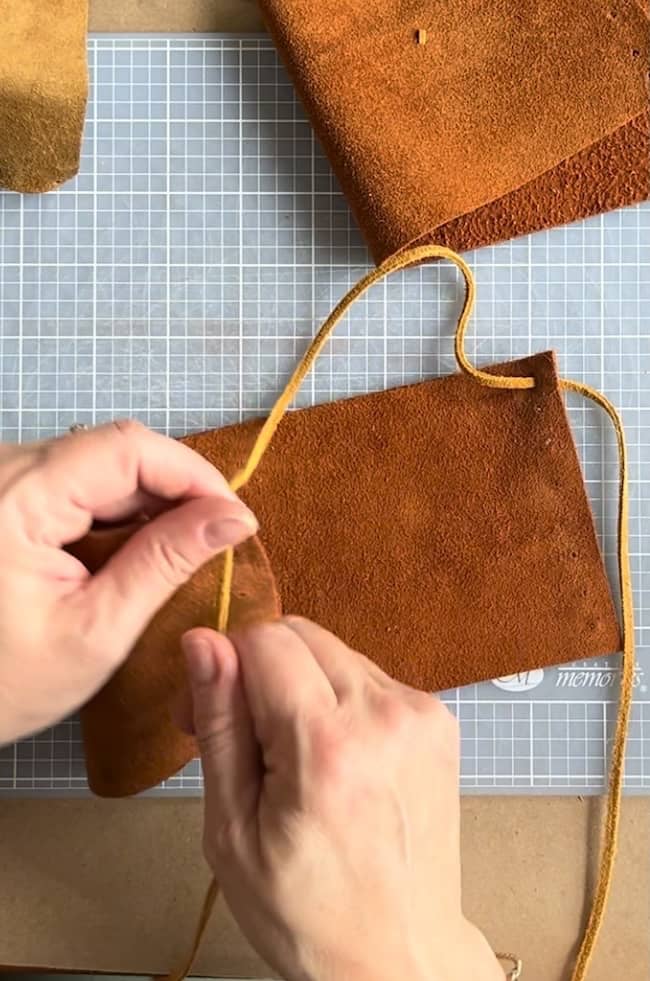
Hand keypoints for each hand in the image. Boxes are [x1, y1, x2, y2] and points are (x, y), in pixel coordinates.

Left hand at [0, 421, 256, 744]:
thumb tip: (234, 518)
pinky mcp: (3, 492)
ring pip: (99, 460)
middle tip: (217, 539)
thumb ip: (166, 563)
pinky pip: (75, 479)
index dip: (193, 474)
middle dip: (176, 489)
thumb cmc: (0, 684)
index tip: (235, 518)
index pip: (128, 448)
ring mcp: (0, 477)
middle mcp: (2, 469)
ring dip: (149, 499)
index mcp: (16, 499)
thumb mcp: (96, 631)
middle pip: (115, 448)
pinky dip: (116, 509)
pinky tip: (135, 548)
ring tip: (181, 549)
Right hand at [184, 617, 502, 980]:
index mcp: (327, 746)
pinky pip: (368, 675)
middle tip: (247, 737)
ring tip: (293, 756)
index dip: (224, 665)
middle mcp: (384, 716)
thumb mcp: (233, 830)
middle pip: (299, 633)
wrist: (400, 955)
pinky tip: (333, 756)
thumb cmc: (312, 913)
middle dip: (259, 670)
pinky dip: (339, 699)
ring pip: (333, 650)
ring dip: (302, 684)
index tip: (209, 713)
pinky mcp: (438, 719)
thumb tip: (202, 643)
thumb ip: (220, 724)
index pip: (264, 638)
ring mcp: (420, 714)